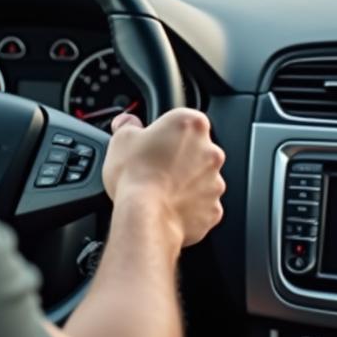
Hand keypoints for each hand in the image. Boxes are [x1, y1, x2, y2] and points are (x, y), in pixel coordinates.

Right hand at [102, 108, 224, 247]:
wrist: (144, 217)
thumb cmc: (135, 175)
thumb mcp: (121, 138)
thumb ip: (128, 124)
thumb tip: (127, 123)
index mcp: (191, 124)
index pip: (184, 120)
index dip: (166, 129)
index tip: (153, 139)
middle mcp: (210, 151)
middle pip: (195, 148)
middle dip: (178, 155)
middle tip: (153, 164)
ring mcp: (215, 182)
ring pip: (200, 177)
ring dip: (184, 180)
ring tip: (158, 188)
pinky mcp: (213, 209)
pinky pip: (201, 203)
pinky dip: (188, 205)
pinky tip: (167, 205)